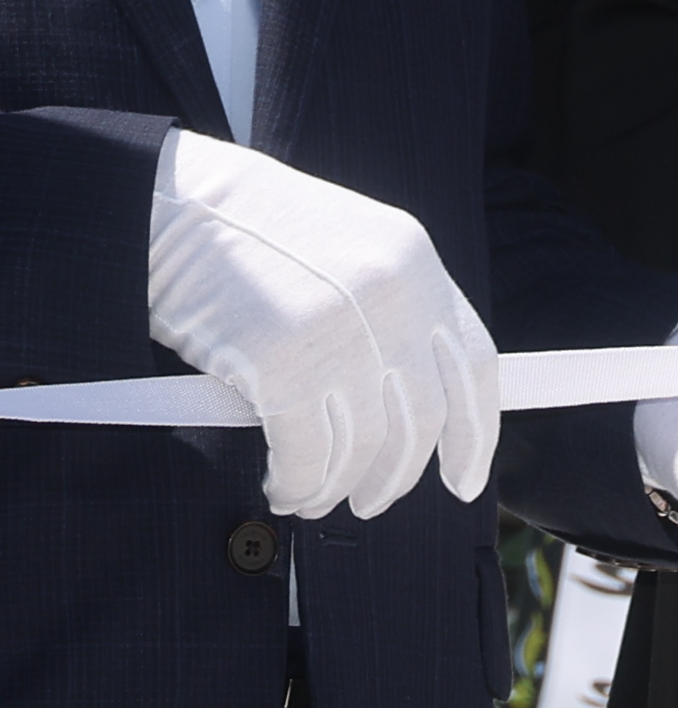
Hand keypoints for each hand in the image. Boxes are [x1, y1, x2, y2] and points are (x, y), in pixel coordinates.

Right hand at [145, 129, 497, 518]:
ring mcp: (341, 328)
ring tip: (313, 499)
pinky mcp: (282, 361)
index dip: (475, 433)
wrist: (171, 205)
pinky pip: (307, 453)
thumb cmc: (250, 236)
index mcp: (416, 263)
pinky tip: (282, 488)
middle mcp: (392, 295)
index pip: (474, 365)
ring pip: (365, 444)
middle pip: (422, 417)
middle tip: (373, 503)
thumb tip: (405, 401)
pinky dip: (298, 484)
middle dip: (398, 475)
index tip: (466, 480)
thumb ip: (387, 309)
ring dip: (338, 487)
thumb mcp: (346, 251)